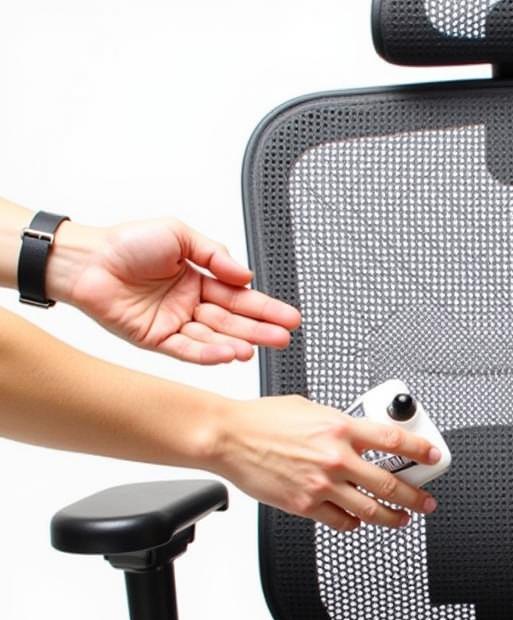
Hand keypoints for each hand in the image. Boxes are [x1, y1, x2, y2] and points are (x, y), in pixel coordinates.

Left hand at [47, 218, 299, 363]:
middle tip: (284, 336)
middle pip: (233, 321)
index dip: (265, 307)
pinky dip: (209, 353)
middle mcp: (189, 304)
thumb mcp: (179, 234)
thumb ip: (215, 254)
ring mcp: (175, 323)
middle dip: (260, 329)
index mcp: (197, 279)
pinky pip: (189, 350)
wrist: (85, 260)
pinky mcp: (158, 340)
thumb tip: (245, 275)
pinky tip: (229, 354)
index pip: (239, 297)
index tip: (288, 316)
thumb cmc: (124, 243)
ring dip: (238, 344)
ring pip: (214, 338)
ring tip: (259, 348)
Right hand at [205, 395, 441, 529]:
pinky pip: (341, 521)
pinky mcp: (305, 505)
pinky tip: (358, 520)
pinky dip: (354, 523)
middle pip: (390, 483)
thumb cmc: (262, 420)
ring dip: (392, 517)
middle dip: (416, 497)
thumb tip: (360, 433)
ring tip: (401, 519)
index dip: (421, 450)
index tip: (434, 456)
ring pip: (370, 510)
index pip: (394, 441)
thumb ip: (340, 424)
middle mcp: (336, 458)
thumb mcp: (311, 409)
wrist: (228, 437)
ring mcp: (322, 485)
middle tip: (426, 502)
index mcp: (341, 428)